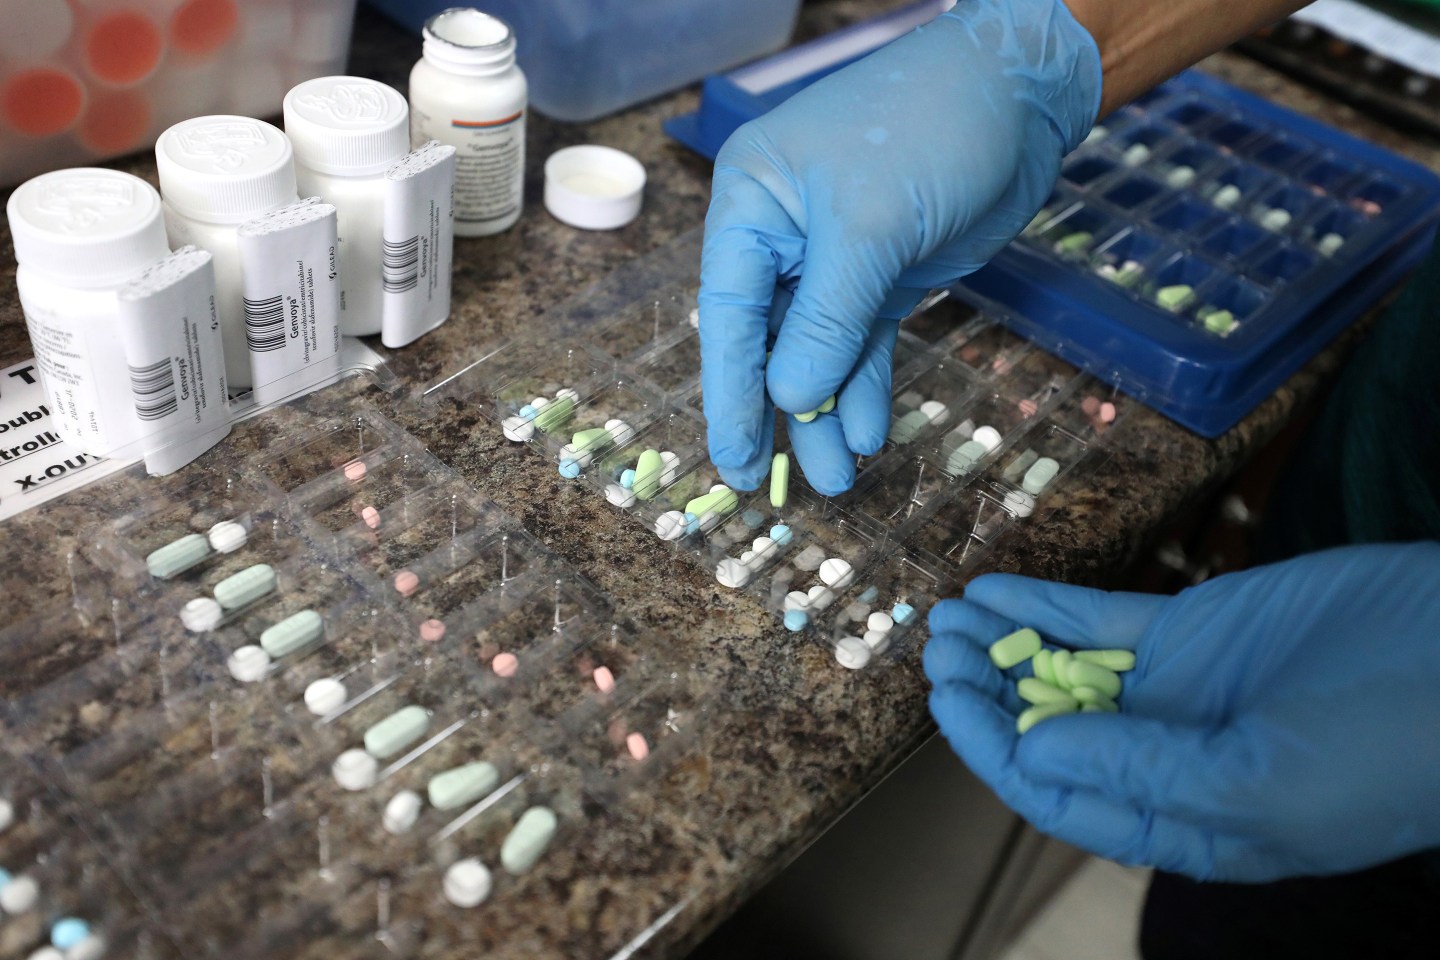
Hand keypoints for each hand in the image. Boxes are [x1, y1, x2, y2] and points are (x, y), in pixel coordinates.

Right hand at [697, 0, 1100, 493]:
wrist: (1022, 92)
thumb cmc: (927, 130)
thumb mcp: (870, 226)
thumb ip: (826, 319)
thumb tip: (791, 399)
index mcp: (752, 204)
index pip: (728, 311)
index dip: (728, 390)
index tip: (732, 456)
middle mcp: (783, 236)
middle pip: (766, 341)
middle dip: (776, 414)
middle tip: (768, 486)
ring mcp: (835, 261)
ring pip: (818, 353)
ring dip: (826, 414)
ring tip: (837, 479)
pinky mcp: (884, 278)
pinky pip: (864, 345)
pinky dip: (866, 388)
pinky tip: (870, 433)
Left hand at [924, 543, 1439, 881]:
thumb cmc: (1386, 753)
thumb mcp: (1259, 783)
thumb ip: (1141, 770)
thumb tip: (1034, 750)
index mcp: (1180, 819)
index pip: (1062, 794)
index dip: (995, 751)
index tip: (945, 701)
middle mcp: (1163, 756)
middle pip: (1049, 727)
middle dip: (988, 692)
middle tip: (938, 648)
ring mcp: (1175, 689)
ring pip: (1064, 667)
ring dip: (1004, 643)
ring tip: (949, 615)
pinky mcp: (1193, 629)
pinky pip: (1102, 615)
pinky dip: (1048, 602)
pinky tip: (996, 589)